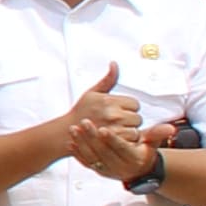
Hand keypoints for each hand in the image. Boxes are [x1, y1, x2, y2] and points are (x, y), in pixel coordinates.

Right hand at [57, 67, 154, 181]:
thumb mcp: (92, 92)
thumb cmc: (80, 112)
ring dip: (129, 131)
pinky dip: (126, 141)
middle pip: (138, 118)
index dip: (129, 108)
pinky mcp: (114, 142)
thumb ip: (108, 79)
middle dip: (130, 120)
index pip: (135, 103)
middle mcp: (113, 114)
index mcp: (109, 101)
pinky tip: (117, 138)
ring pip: (136, 130)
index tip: (120, 111)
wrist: (68, 132)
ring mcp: (114, 129)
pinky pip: (130, 140)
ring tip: (117, 130)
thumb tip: (114, 64)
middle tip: (118, 122)